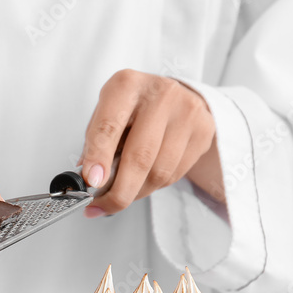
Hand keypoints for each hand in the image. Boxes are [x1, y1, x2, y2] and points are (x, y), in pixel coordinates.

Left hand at [79, 69, 220, 217]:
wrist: (176, 95)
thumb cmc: (133, 107)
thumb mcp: (107, 113)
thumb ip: (95, 142)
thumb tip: (88, 178)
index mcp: (127, 86)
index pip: (110, 126)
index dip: (99, 157)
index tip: (92, 183)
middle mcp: (161, 95)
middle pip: (140, 156)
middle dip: (118, 192)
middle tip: (101, 207)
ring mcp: (187, 113)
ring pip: (159, 172)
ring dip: (136, 193)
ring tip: (121, 194)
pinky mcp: (203, 131)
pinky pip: (174, 174)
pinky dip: (153, 186)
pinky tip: (143, 181)